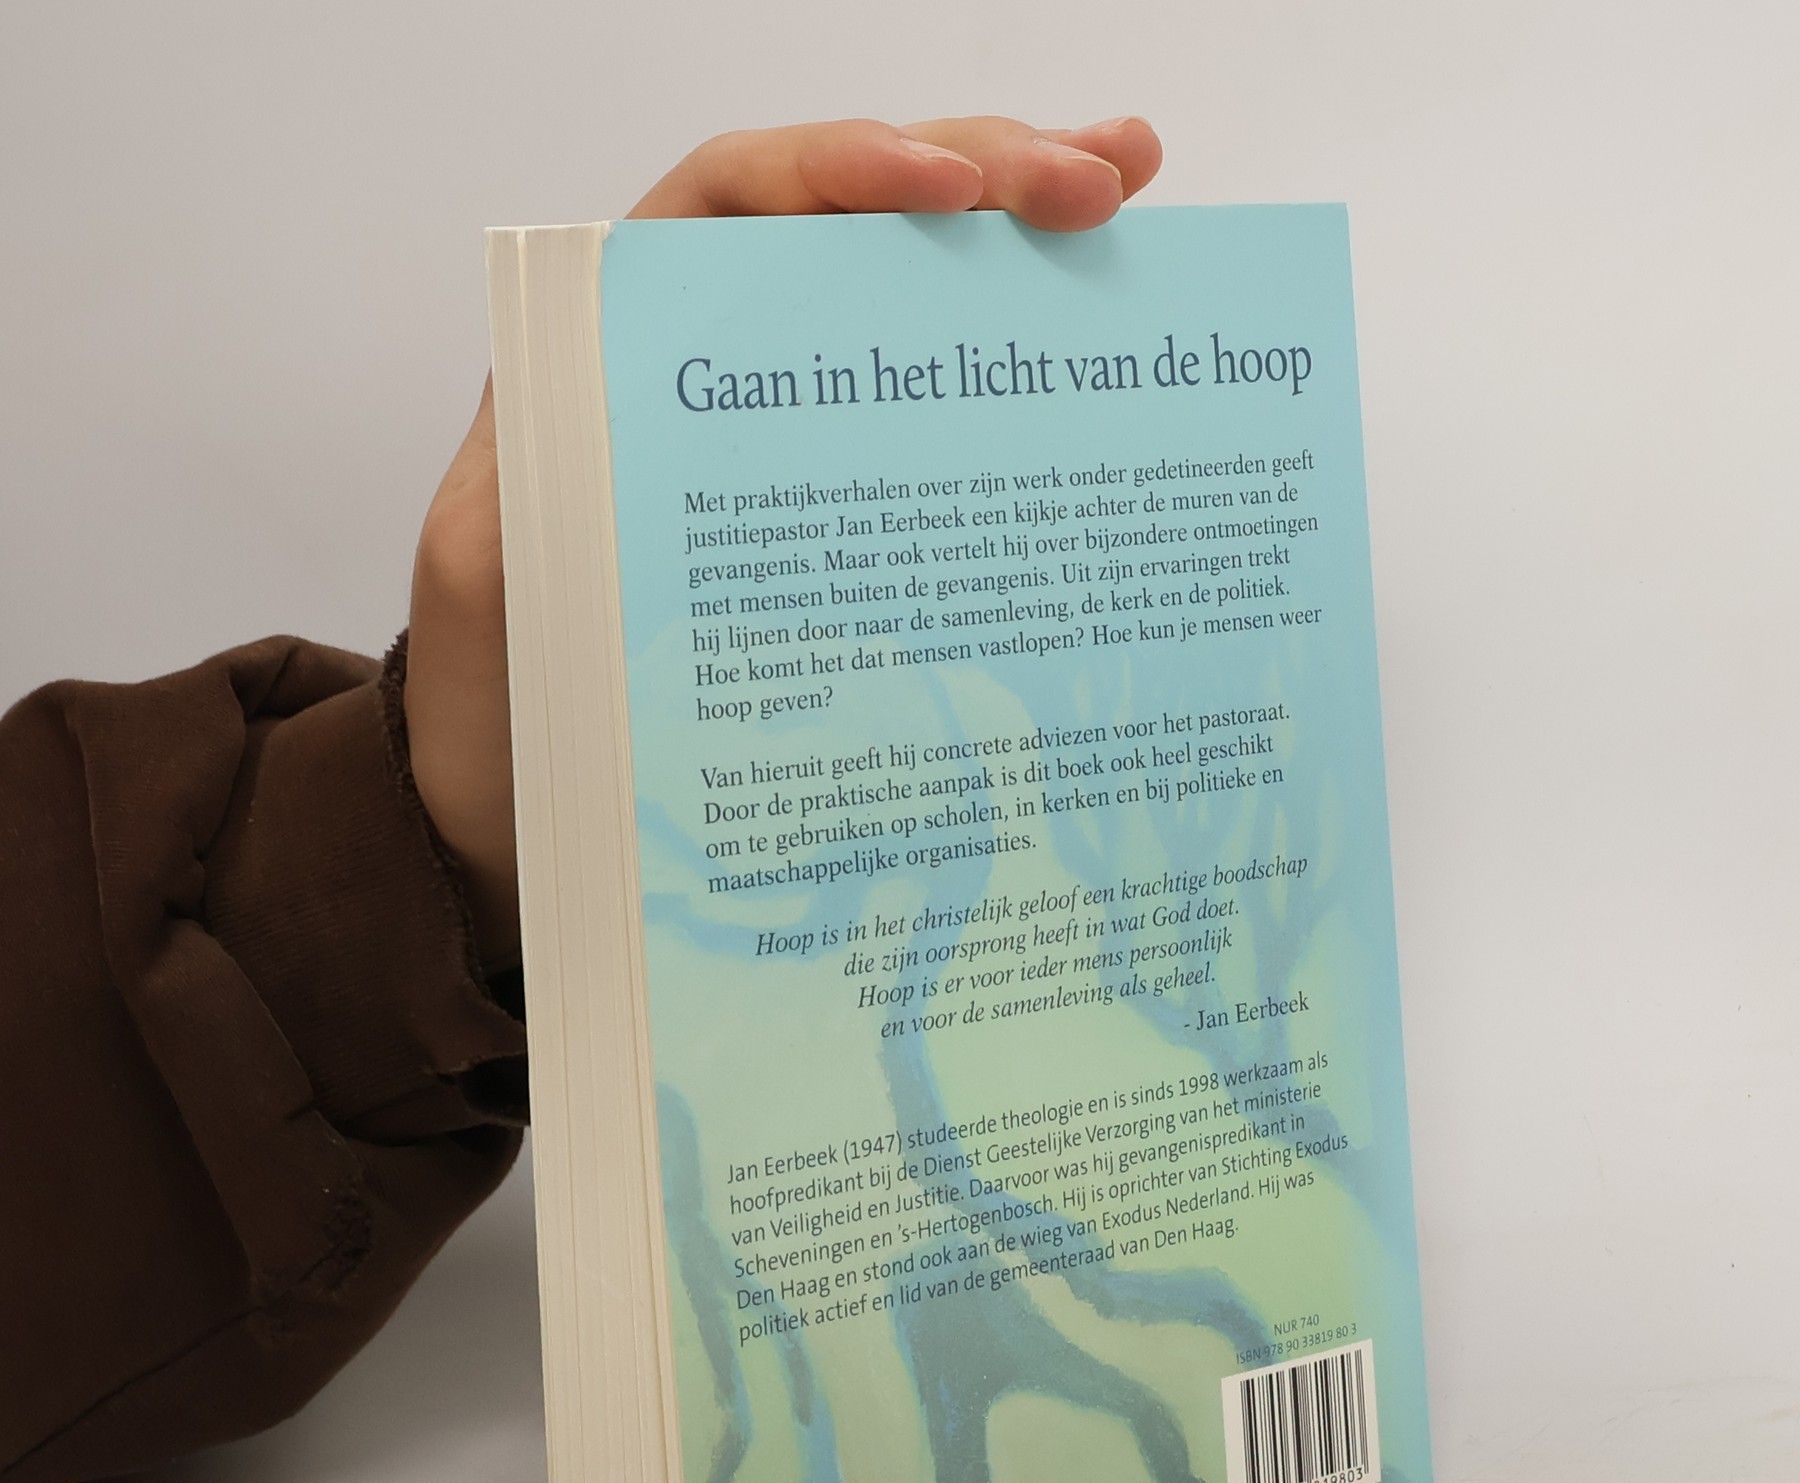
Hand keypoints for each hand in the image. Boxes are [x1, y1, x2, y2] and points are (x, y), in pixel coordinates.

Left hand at [406, 115, 1162, 969]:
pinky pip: (939, 421)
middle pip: (851, 223)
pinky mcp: (843, 522)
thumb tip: (629, 414)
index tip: (951, 192)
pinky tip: (1100, 325)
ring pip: (910, 298)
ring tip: (1130, 190)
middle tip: (1105, 178)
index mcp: (620, 352)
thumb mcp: (490, 586)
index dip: (843, 168)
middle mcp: (714, 373)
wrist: (530, 819)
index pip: (735, 201)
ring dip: (1023, 234)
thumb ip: (538, 483)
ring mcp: (791, 442)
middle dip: (983, 171)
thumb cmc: (502, 707)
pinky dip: (1017, 368)